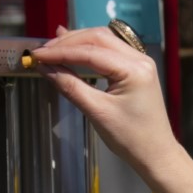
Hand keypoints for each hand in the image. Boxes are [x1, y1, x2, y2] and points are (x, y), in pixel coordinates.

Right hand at [32, 26, 179, 175]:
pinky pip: (110, 50)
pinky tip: (72, 47)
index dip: (61, 52)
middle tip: (42, 51)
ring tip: (52, 48)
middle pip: (98, 38)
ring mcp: (141, 62)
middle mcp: (141, 59)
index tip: (37, 55)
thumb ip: (69, 85)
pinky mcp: (137, 68)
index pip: (91, 52)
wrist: (155, 153)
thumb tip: (44, 67)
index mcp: (134, 70)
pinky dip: (89, 48)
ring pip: (104, 40)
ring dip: (77, 42)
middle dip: (68, 42)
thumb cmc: (130, 137)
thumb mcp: (96, 111)